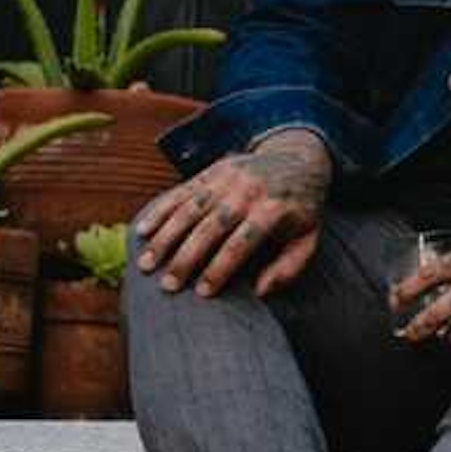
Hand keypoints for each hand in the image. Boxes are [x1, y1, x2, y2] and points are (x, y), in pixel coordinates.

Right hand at [135, 129, 331, 298]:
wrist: (298, 158)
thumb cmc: (301, 209)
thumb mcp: (309, 238)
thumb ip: (290, 267)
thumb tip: (260, 293)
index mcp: (273, 210)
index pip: (241, 243)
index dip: (220, 268)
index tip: (202, 293)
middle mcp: (246, 192)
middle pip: (210, 227)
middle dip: (186, 258)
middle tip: (168, 285)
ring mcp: (226, 179)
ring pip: (189, 209)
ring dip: (165, 238)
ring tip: (147, 265)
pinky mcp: (210, 171)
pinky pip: (180, 192)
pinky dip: (159, 211)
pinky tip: (141, 231)